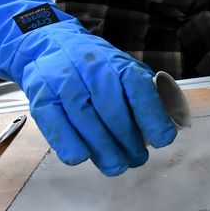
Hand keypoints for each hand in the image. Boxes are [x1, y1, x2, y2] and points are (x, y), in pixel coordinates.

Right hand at [17, 25, 174, 173]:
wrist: (47, 43)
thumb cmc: (94, 65)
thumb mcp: (122, 68)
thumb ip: (142, 91)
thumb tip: (168, 122)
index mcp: (116, 63)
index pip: (138, 89)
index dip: (152, 117)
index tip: (163, 140)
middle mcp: (91, 70)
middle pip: (112, 111)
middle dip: (128, 141)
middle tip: (138, 160)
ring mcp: (64, 83)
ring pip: (86, 121)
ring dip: (103, 150)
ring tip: (117, 166)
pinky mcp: (41, 96)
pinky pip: (56, 124)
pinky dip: (70, 144)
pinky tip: (83, 158)